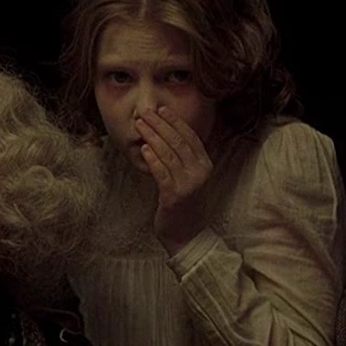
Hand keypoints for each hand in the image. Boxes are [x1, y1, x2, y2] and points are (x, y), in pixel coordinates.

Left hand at [135, 107, 213, 254]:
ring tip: (140, 126)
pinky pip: (162, 173)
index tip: (161, 109)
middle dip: (160, 125)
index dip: (175, 121)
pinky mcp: (175, 197)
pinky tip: (144, 150)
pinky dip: (153, 160)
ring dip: (152, 137)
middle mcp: (200, 173)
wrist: (187, 235)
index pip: (190, 136)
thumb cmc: (184, 204)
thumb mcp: (188, 177)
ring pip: (169, 154)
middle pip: (178, 142)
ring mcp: (189, 185)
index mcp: (205, 165)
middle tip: (145, 113)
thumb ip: (182, 158)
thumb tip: (164, 133)